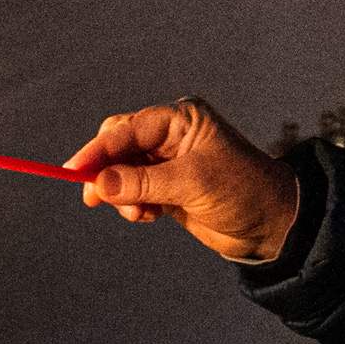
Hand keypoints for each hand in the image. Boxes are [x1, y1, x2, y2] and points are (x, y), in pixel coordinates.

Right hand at [60, 99, 300, 263]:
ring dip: (122, 194)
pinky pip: (134, 192)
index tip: (73, 172)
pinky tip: (149, 216)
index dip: (97, 150)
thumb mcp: (190, 183)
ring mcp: (169, 163)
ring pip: (123, 172)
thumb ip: (142, 182)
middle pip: (119, 146)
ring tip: (139, 213)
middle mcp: (172, 136)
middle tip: (95, 198)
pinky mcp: (169, 188)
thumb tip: (98, 184)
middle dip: (105, 171)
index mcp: (181, 119)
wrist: (271, 224)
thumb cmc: (240, 191)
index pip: (127, 129)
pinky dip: (133, 205)